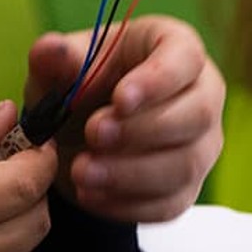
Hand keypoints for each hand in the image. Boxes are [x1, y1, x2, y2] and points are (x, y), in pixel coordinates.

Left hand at [24, 15, 223, 223]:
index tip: (119, 99)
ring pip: (186, 164)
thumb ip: (54, 58)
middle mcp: (201, 95)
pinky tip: (91, 194)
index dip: (157, 80)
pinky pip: (170, 203)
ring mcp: (200, 144)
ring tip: (82, 171)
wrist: (76, 134)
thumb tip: (50, 48)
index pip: (185, 57)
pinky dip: (128, 203)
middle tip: (93, 135)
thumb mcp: (59, 68)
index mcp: (175, 48)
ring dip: (131, 173)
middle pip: (197, 114)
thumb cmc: (79, 86)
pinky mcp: (186, 187)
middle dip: (142, 130)